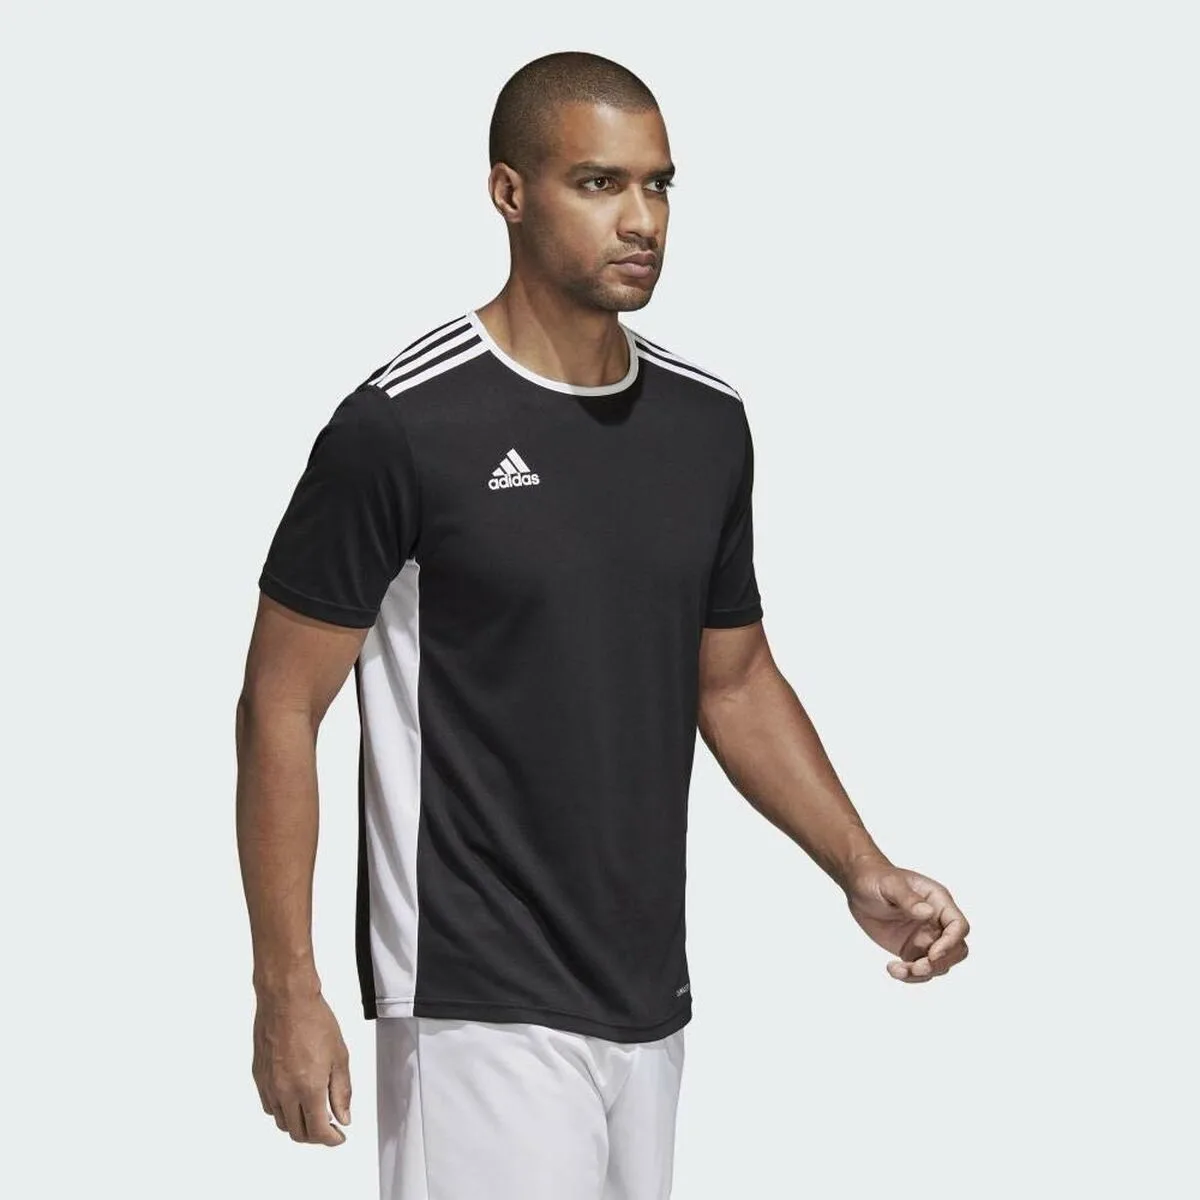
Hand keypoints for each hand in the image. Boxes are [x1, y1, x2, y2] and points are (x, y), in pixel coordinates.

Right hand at [252, 991, 351, 1143]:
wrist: (286, 1000)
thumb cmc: (315, 1021)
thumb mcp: (340, 1057)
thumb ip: (342, 1091)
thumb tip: (344, 1117)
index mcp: (308, 1088)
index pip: (317, 1131)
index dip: (331, 1140)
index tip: (339, 1137)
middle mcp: (284, 1092)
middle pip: (297, 1132)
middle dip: (315, 1136)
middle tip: (329, 1128)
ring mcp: (269, 1085)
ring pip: (281, 1122)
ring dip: (298, 1124)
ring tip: (313, 1113)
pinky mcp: (258, 1076)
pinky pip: (269, 1106)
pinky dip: (283, 1110)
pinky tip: (294, 1098)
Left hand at [844, 861, 969, 981]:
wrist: (859, 886)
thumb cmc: (876, 878)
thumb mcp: (889, 884)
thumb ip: (908, 898)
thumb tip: (928, 912)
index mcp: (938, 901)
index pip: (958, 926)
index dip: (950, 943)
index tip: (932, 954)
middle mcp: (937, 921)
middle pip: (956, 950)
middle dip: (940, 963)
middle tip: (916, 968)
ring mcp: (926, 937)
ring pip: (940, 964)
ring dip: (923, 973)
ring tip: (898, 969)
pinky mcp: (912, 949)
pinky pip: (921, 970)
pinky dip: (910, 976)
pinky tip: (892, 969)